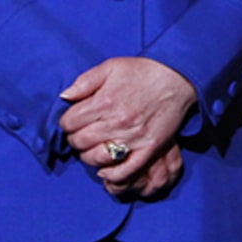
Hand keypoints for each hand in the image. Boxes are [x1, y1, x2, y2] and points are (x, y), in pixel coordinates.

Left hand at [60, 57, 196, 191]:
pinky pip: (123, 171)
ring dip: (89, 155)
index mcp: (104, 101)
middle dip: (76, 138)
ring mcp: (132, 138)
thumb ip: (84, 81)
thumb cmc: (143, 71)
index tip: (75, 119)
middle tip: (84, 133)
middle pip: (79, 141)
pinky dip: (110, 174)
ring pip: (95, 158)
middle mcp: (116, 122)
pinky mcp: (148, 149)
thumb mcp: (111, 67)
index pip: (69, 122)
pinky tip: (106, 168)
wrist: (178, 77)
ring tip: (95, 146)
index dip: (68, 121)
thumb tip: (64, 97)